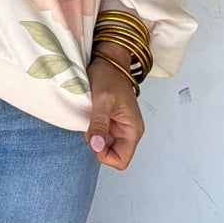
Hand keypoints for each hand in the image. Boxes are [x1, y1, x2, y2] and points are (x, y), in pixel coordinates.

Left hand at [86, 48, 144, 169]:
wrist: (109, 62)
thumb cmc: (109, 77)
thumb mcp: (103, 100)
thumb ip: (99, 124)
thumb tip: (96, 146)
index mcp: (133, 129)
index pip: (121, 160)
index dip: (105, 155)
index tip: (93, 139)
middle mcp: (128, 132)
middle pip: (113, 155)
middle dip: (98, 146)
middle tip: (91, 127)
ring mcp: (119, 128)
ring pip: (105, 146)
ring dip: (94, 137)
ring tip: (91, 118)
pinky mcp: (111, 123)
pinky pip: (100, 136)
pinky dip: (92, 131)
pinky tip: (90, 117)